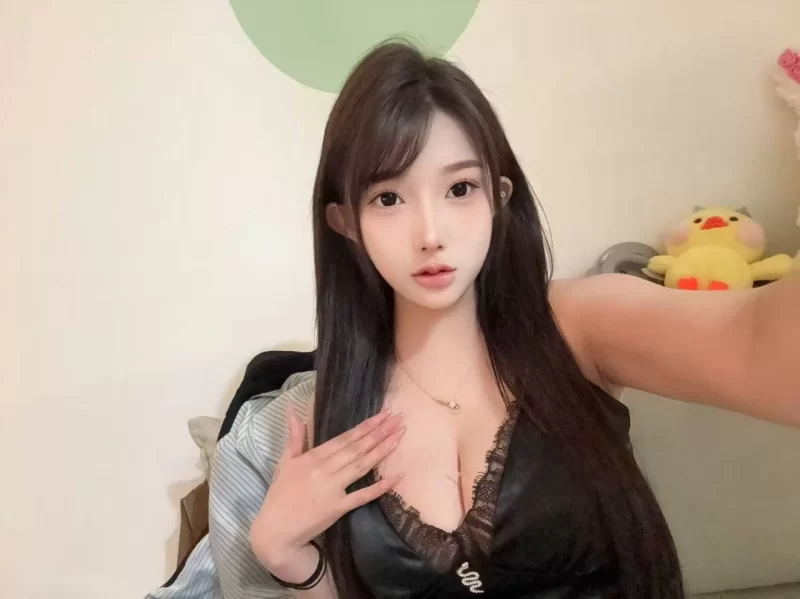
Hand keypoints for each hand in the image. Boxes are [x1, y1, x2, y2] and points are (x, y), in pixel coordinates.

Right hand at [250, 404, 404, 573]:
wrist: (275, 531)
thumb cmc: (279, 495)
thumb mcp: (284, 463)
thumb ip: (294, 436)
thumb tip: (293, 410)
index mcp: (313, 457)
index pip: (345, 438)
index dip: (365, 426)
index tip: (383, 414)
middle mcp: (325, 469)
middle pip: (357, 448)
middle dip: (379, 432)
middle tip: (399, 419)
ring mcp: (333, 488)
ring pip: (362, 465)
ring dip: (383, 450)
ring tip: (399, 436)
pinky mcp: (339, 508)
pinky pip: (363, 495)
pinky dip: (381, 487)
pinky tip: (397, 477)